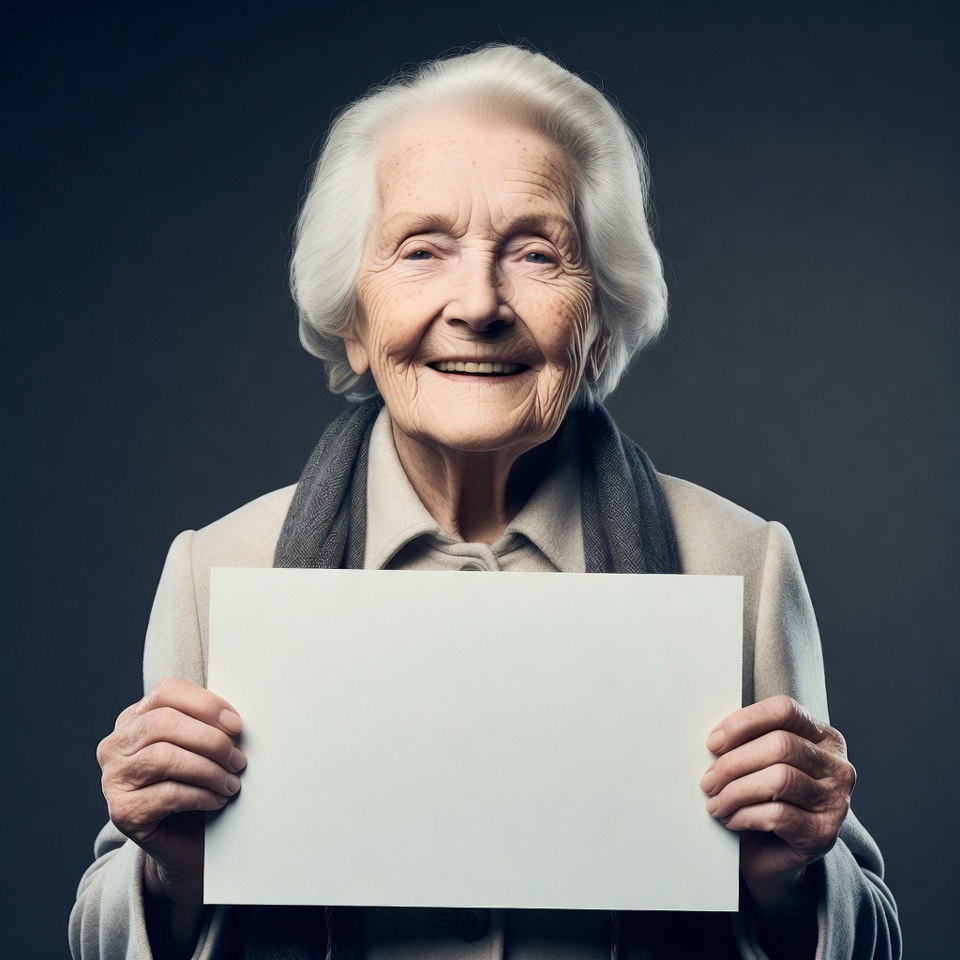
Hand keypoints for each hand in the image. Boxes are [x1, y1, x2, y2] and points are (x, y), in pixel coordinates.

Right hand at [97, 677, 245, 892]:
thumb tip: (233, 720)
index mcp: (134, 718)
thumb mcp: (200, 747)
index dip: (206, 704)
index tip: (236, 725)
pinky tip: (217, 800)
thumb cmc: (195, 785)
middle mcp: (116, 745)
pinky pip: (168, 794)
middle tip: (238, 760)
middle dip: (211, 740)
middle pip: (164, 723)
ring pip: (165, 757)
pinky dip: (201, 795)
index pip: (167, 691)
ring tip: (231, 783)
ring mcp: (114, 778)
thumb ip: (207, 725)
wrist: (184, 842)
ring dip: (209, 770)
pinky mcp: (122, 812)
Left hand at [700, 694, 855, 892]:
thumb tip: (716, 739)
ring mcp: (835, 802)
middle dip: (733, 763)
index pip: (785, 710)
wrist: (774, 857)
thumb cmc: (763, 800)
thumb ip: (749, 742)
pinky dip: (745, 815)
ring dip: (735, 791)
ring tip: (715, 803)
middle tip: (708, 781)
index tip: (713, 742)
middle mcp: (837, 767)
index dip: (744, 721)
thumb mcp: (760, 763)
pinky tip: (731, 820)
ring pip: (779, 779)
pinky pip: (778, 815)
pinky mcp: (824, 834)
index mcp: (823, 738)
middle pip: (780, 745)